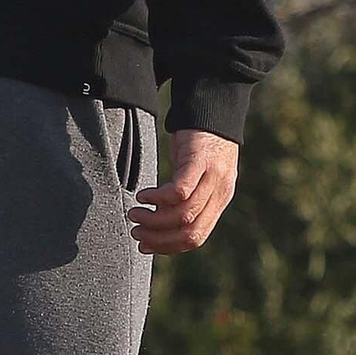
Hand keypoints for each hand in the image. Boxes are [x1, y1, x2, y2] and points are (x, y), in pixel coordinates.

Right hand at [129, 129, 238, 255]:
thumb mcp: (198, 176)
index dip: (169, 247)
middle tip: (137, 232)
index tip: (145, 245)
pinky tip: (143, 195)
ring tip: (135, 213)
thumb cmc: (199, 143)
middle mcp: (220, 193)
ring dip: (154, 220)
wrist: (214, 108)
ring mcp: (213, 178)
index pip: (196, 238)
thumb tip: (159, 221)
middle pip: (191, 232)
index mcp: (219, 201)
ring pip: (184, 214)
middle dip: (160, 238)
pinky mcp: (201, 161)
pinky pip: (180, 190)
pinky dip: (158, 198)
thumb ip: (187, 199)